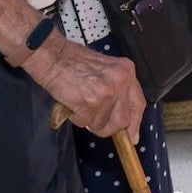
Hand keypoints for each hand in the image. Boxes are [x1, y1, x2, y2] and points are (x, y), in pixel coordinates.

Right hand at [25, 38, 145, 141]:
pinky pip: (85, 123)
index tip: (132, 136)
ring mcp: (106, 92)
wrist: (52, 56)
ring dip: (88, 119)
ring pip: (102, 124)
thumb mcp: (105, 69)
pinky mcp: (89, 102)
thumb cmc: (73, 60)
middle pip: (122, 120)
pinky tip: (73, 101)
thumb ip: (117, 90)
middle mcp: (120, 81)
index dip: (135, 123)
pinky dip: (76, 117)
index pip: (138, 104)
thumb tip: (123, 118)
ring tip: (80, 101)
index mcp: (126, 71)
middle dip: (108, 126)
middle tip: (95, 120)